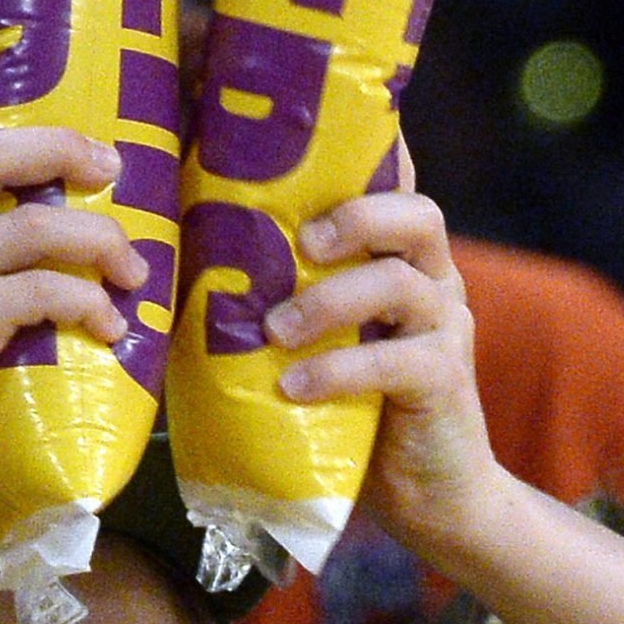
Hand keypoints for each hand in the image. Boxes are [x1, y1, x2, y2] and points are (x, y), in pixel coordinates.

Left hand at [264, 144, 501, 560]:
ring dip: (330, 300)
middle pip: (416, 214)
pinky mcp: (445, 381)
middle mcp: (432, 281)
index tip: (309, 124)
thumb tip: (178, 274)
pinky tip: (296, 387)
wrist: (431, 500)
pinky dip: (339, 369)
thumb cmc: (357, 416)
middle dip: (356, 214)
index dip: (366, 147)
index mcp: (399, 259)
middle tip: (303, 241)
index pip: (391, 184)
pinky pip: (398, 360)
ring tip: (276, 331)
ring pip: (402, 282)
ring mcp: (446, 329)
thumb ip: (277, 303)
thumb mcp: (313, 348)